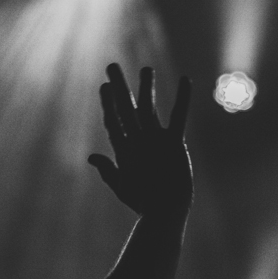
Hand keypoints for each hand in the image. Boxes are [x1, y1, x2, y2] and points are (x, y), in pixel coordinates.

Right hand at [89, 64, 192, 216]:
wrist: (163, 212)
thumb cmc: (143, 203)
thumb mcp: (120, 186)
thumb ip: (107, 169)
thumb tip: (91, 157)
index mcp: (123, 152)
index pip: (112, 122)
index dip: (108, 103)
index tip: (104, 86)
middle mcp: (136, 142)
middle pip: (124, 109)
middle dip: (118, 86)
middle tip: (111, 66)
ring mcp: (154, 141)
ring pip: (147, 107)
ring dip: (146, 86)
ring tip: (145, 69)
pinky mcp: (174, 143)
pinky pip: (179, 116)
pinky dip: (183, 97)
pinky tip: (186, 80)